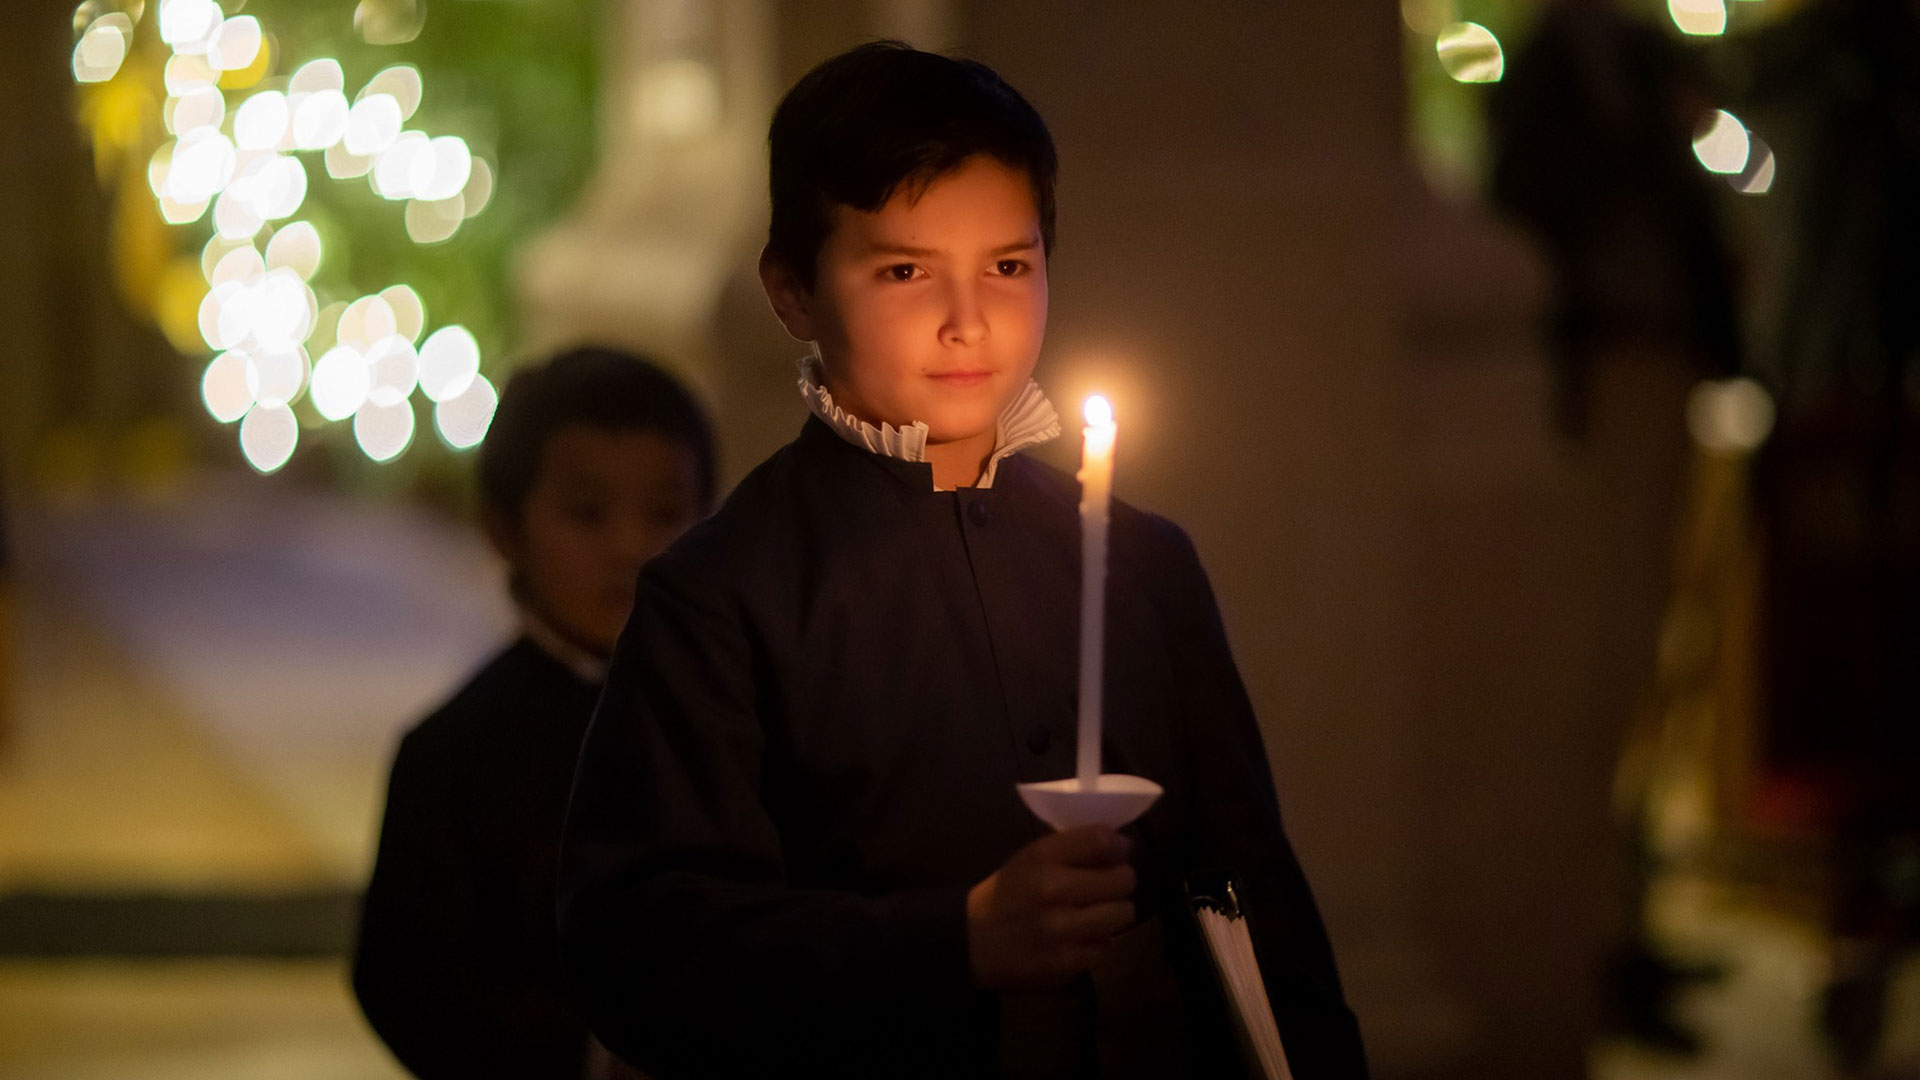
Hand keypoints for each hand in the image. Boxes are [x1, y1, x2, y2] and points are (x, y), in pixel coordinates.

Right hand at [966, 826, 1136, 988]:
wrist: (973, 941)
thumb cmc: (1008, 893)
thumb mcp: (1032, 857)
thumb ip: (1076, 846)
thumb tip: (1125, 845)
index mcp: (1042, 857)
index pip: (1101, 840)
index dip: (1119, 846)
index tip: (1118, 852)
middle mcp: (1054, 890)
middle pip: (1122, 879)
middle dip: (1120, 881)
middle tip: (1108, 886)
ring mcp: (1061, 929)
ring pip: (1122, 914)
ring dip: (1115, 911)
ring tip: (1098, 912)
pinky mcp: (1066, 962)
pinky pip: (1106, 946)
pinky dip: (1098, 941)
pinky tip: (1081, 937)